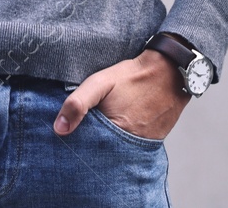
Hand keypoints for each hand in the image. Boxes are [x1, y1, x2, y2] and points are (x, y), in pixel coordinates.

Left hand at [53, 49, 189, 139]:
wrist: (169, 71)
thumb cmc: (132, 76)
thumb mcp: (100, 83)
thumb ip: (78, 103)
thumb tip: (59, 129)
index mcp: (114, 134)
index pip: (88, 151)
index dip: (77, 145)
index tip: (69, 138)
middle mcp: (130, 146)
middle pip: (102, 155)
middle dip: (91, 148)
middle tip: (84, 134)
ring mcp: (143, 145)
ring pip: (117, 152)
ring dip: (106, 146)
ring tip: (99, 133)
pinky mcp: (152, 141)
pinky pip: (132, 147)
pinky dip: (122, 142)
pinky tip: (116, 130)